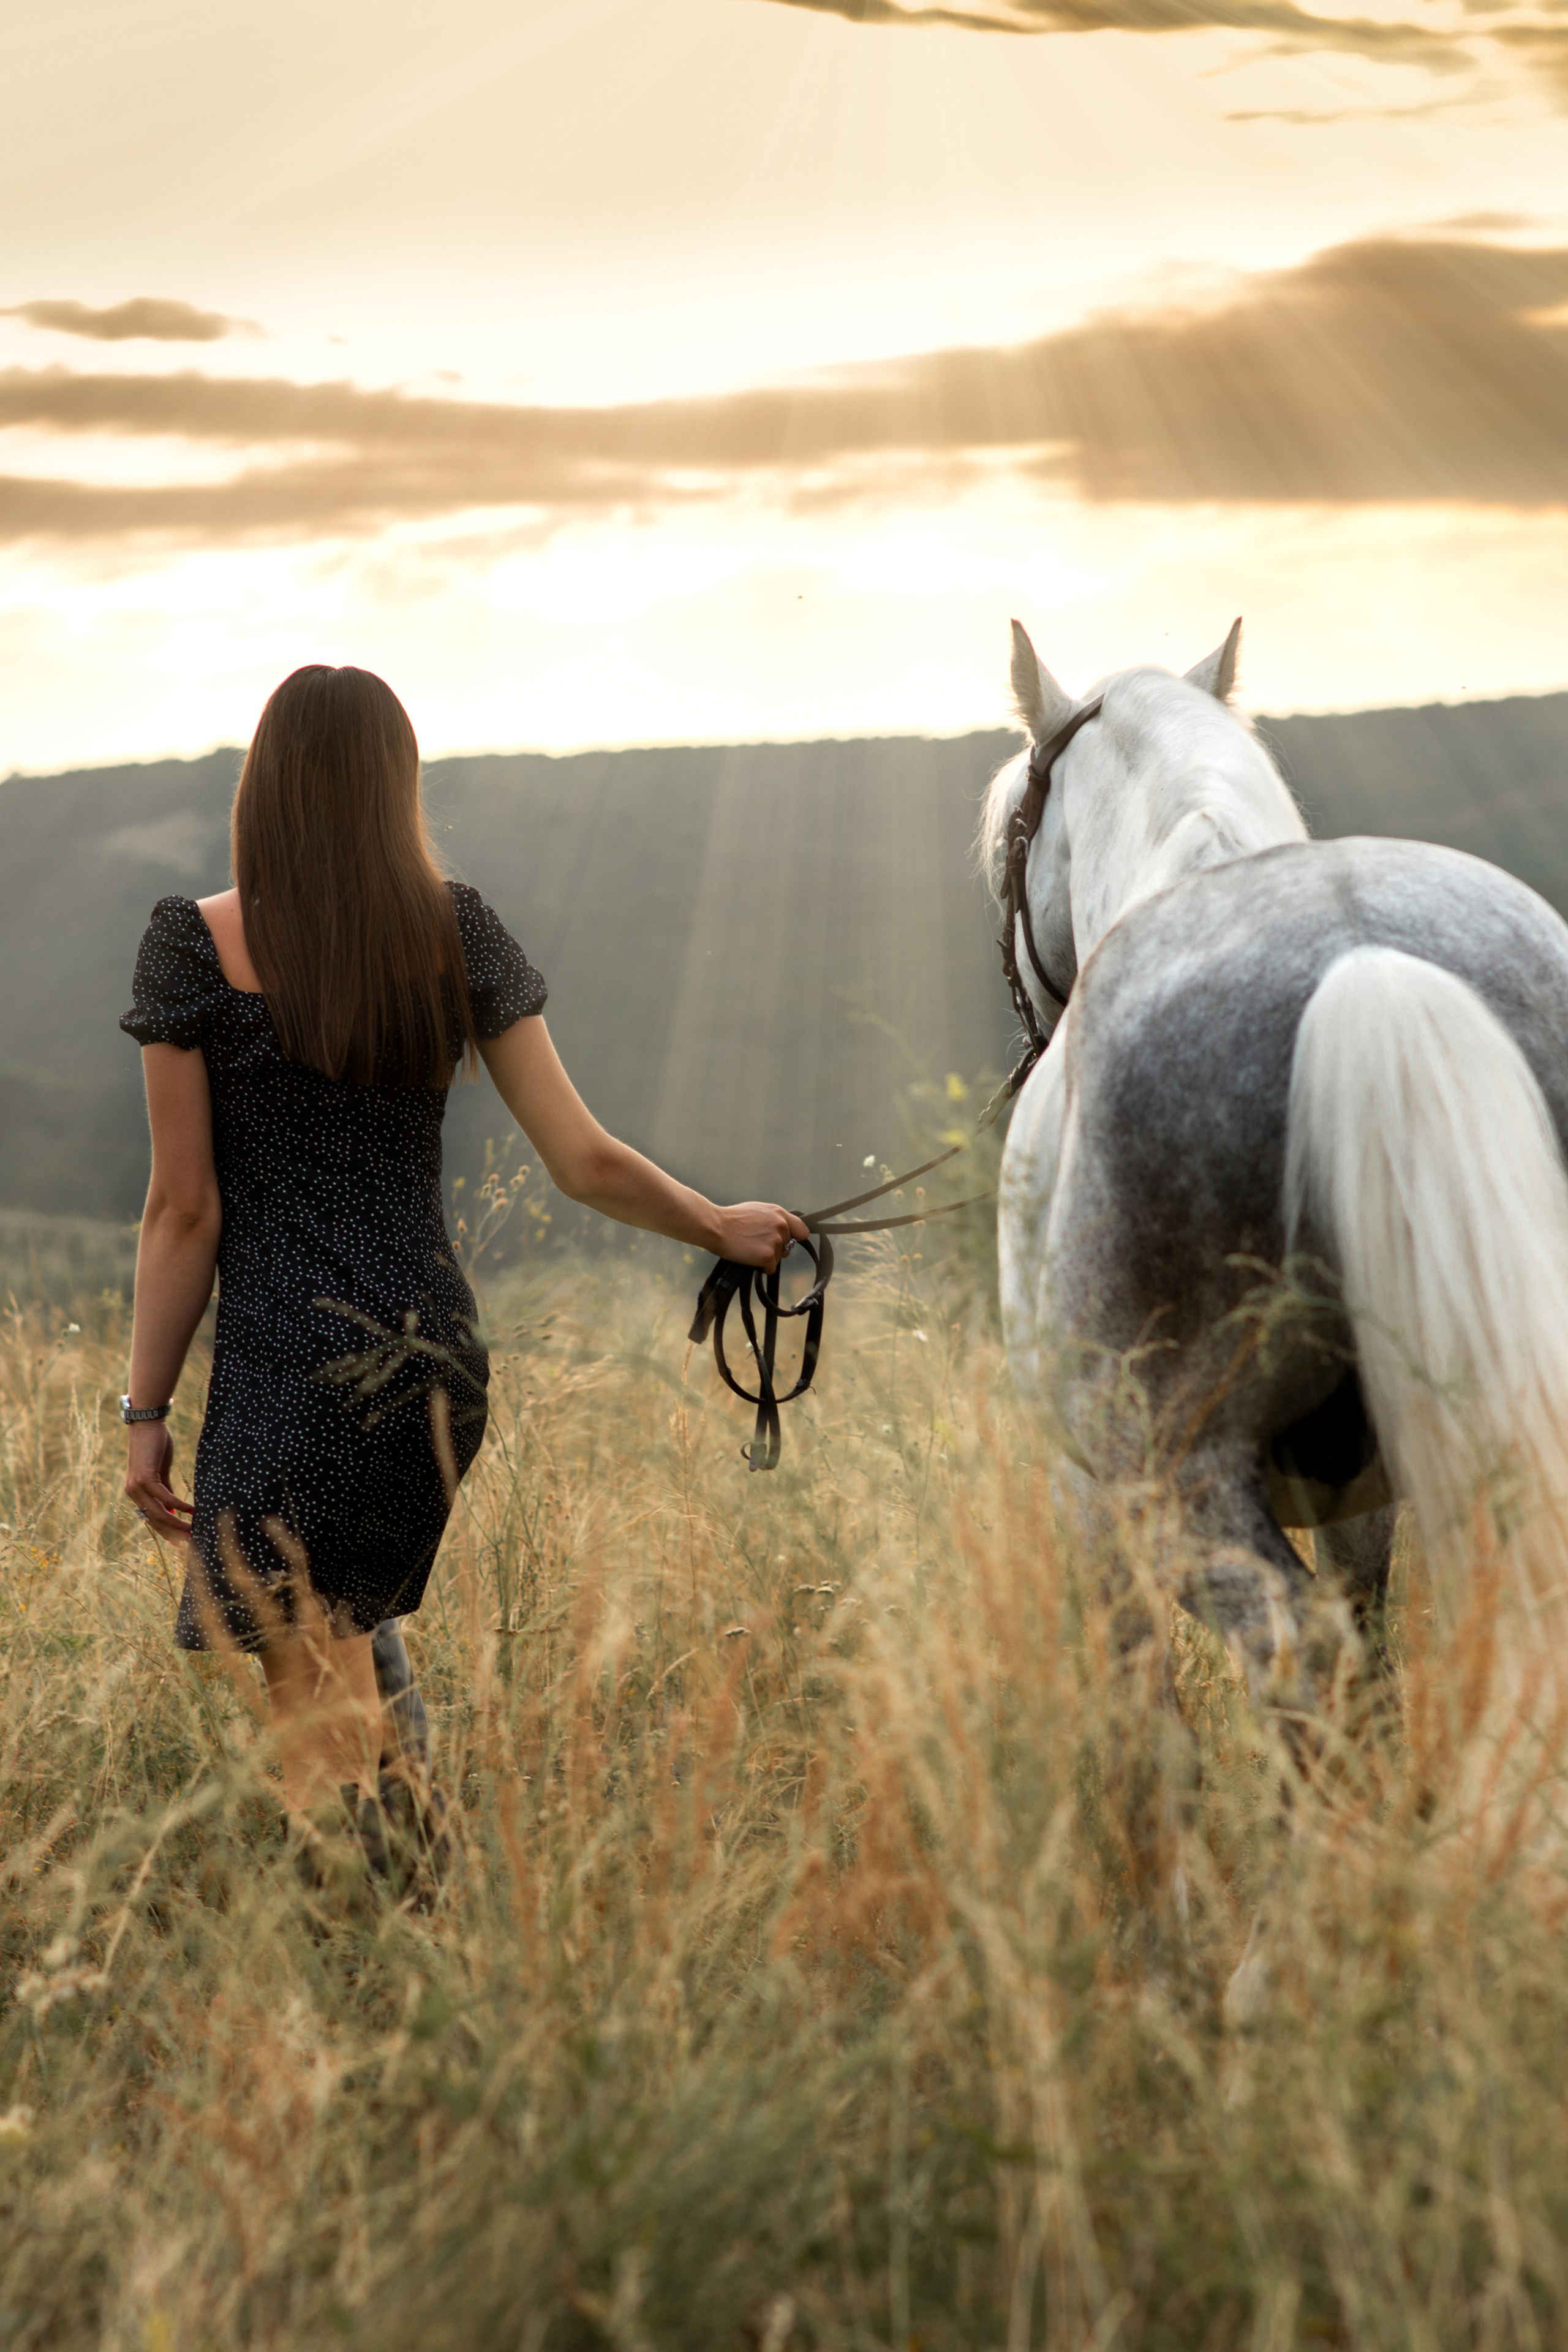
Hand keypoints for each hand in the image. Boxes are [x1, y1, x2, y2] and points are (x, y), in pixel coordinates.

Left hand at [125, 1420, 193, 1540]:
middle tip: (189, 1540)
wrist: (146, 1424)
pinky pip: (164, 1497)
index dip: (166, 1531)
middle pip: (154, 1520)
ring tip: (192, 1528)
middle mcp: (133, 1492)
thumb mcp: (160, 1471)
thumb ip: (165, 1489)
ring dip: (177, 1523)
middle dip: (172, 1532)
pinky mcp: (146, 1478)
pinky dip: (178, 1505)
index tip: (181, 1541)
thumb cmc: (155, 1445)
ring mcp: (138, 1486)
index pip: (151, 1518)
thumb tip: (174, 1508)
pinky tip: (190, 1508)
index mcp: (135, 1492)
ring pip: (159, 1513)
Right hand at [716, 1203, 810, 1270]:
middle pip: (788, 1247)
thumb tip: (784, 1230)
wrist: (716, 1227)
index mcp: (779, 1213)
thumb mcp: (757, 1211)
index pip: (802, 1230)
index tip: (785, 1242)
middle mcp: (781, 1226)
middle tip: (755, 1245)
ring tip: (748, 1249)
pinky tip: (748, 1258)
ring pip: (778, 1258)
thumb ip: (773, 1219)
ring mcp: (776, 1241)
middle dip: (775, 1249)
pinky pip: (770, 1269)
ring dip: (766, 1258)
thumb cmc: (731, 1219)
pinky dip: (760, 1268)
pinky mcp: (768, 1256)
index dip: (795, 1238)